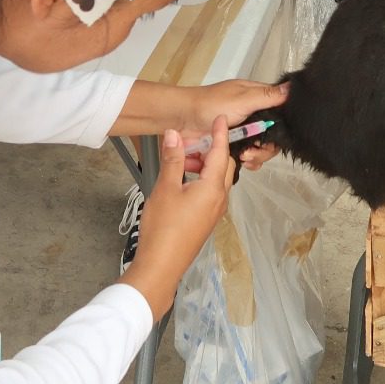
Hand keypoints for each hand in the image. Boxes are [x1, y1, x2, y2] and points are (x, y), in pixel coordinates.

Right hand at [119, 120, 233, 317]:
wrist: (161, 264)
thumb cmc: (163, 228)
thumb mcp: (165, 188)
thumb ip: (172, 160)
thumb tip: (174, 136)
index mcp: (213, 188)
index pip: (221, 153)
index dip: (221, 133)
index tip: (221, 118)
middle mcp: (219, 199)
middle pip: (223, 166)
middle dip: (210, 151)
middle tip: (191, 142)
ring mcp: (214, 211)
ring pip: (216, 180)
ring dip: (204, 166)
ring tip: (180, 161)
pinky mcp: (206, 220)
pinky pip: (210, 192)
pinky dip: (201, 180)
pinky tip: (182, 180)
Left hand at [182, 79, 288, 171]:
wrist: (181, 119)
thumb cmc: (209, 104)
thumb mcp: (242, 98)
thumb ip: (267, 96)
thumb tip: (292, 87)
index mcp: (255, 100)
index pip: (279, 115)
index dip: (281, 127)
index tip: (275, 137)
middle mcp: (250, 117)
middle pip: (271, 137)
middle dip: (265, 148)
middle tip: (252, 151)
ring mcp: (240, 133)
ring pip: (259, 150)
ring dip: (256, 156)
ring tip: (244, 158)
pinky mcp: (229, 147)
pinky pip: (244, 158)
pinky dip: (245, 162)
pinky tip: (242, 164)